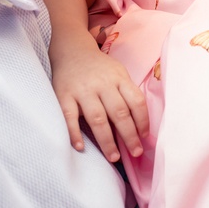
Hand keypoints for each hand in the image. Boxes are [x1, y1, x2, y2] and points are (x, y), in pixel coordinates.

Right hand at [51, 32, 148, 162]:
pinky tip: (81, 147)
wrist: (71, 50)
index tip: (145, 137)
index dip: (143, 121)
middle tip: (136, 153)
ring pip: (97, 118)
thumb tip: (139, 124)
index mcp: (119, 78)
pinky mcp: (64, 95)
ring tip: (114, 157)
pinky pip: (69, 117)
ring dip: (107, 140)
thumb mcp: (118, 73)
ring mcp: (82, 90)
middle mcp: (102, 84)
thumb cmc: (99, 68)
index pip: (136, 101)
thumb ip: (126, 94)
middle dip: (129, 136)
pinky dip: (74, 133)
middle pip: (119, 112)